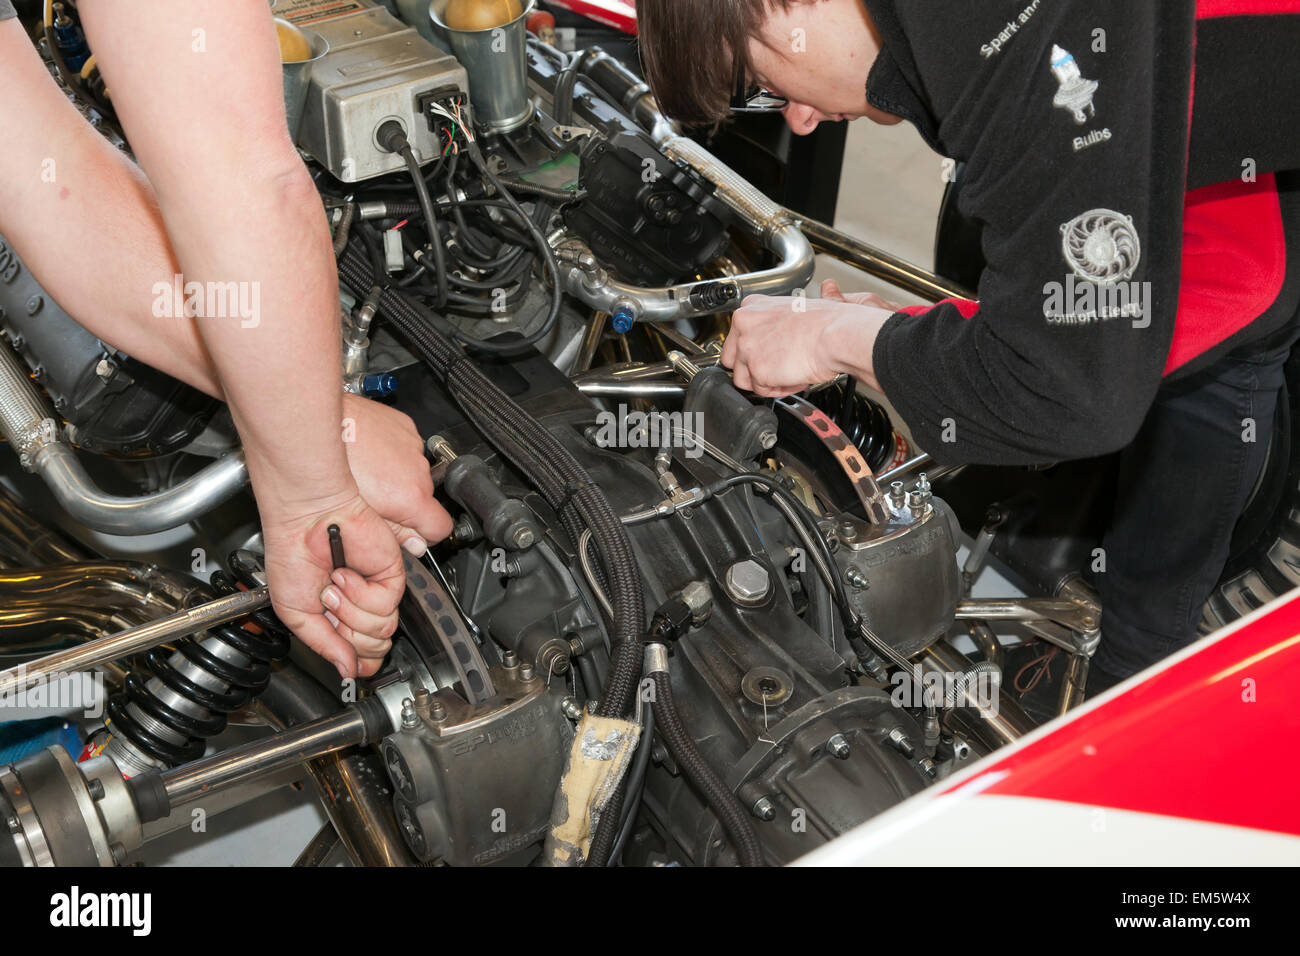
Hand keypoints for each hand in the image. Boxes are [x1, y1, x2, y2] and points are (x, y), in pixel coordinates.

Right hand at [260, 491, 405, 678]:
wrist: (306, 522)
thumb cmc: (293, 557)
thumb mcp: (296, 613)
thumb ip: (324, 645)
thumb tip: (347, 672)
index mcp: (338, 618)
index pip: (363, 655)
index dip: (358, 662)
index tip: (347, 659)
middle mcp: (360, 606)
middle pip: (374, 649)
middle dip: (348, 634)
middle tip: (328, 605)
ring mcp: (376, 591)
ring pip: (381, 630)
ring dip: (351, 610)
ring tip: (333, 586)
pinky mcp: (390, 575)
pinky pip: (385, 604)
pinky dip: (361, 593)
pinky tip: (346, 574)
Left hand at [341, 393, 453, 552]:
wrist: (316, 428)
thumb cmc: (330, 469)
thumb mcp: (359, 518)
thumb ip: (393, 535)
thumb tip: (413, 546)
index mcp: (411, 497)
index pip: (442, 528)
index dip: (425, 535)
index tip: (409, 535)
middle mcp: (418, 471)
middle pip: (424, 500)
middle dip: (404, 505)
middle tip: (374, 502)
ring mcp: (412, 446)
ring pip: (415, 474)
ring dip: (397, 479)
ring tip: (366, 475)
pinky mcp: (404, 427)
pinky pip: (406, 450)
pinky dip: (392, 456)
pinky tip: (369, 456)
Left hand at [721, 280, 895, 396]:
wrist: (837, 334)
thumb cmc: (826, 322)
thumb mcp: (793, 310)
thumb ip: (772, 323)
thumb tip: (772, 337)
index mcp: (751, 306)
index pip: (735, 336)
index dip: (753, 351)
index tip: (766, 355)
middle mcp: (744, 324)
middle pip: (732, 359)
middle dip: (752, 369)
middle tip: (775, 369)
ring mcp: (747, 347)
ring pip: (743, 379)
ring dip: (764, 382)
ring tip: (788, 374)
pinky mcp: (757, 369)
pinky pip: (760, 390)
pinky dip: (777, 390)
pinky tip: (794, 378)